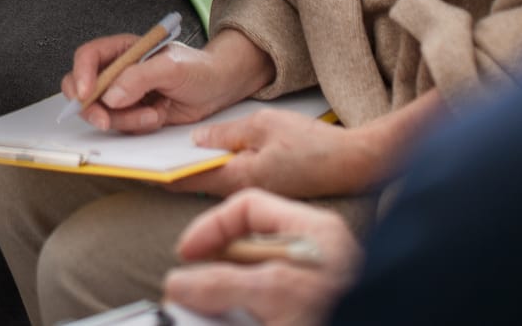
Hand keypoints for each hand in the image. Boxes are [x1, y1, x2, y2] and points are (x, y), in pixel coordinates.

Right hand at [61, 28, 274, 133]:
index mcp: (123, 50)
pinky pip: (121, 126)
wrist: (219, 88)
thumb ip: (139, 77)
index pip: (88, 57)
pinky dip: (136, 126)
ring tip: (153, 115)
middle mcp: (118, 72)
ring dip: (124, 120)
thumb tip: (110, 96)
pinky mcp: (134, 114)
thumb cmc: (199, 68)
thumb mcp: (172, 67)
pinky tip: (158, 117)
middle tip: (104, 121)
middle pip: (83, 89)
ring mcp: (124, 95)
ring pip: (102, 113)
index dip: (80, 75)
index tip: (85, 94)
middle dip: (91, 108)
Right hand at [162, 190, 361, 325]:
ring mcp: (311, 286)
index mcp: (313, 231)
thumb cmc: (340, 315)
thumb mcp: (276, 294)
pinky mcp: (305, 311)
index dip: (211, 227)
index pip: (249, 207)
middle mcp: (313, 253)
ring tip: (212, 314)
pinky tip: (236, 322)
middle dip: (214, 268)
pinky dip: (243, 315)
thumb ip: (223, 284)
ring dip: (226, 298)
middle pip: (246, 247)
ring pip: (251, 281)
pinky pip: (263, 307)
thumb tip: (181, 283)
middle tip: (192, 291)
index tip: (187, 254)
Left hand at [171, 110, 375, 199]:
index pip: (187, 179)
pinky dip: (220, 164)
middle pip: (198, 180)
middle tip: (152, 144)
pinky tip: (215, 147)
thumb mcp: (264, 124)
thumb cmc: (315, 144)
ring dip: (198, 164)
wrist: (356, 163)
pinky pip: (234, 177)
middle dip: (176, 165)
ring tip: (179, 141)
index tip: (138, 162)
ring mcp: (256, 192)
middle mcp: (244, 192)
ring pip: (215, 178)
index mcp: (238, 179)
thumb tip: (198, 139)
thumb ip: (227, 132)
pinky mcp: (267, 187)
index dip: (160, 170)